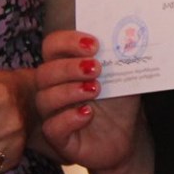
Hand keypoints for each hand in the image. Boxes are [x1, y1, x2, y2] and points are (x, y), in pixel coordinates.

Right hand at [34, 31, 142, 170]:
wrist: (128, 136)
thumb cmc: (120, 102)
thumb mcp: (123, 74)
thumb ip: (121, 55)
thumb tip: (130, 34)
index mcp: (65, 67)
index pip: (52, 47)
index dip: (68, 42)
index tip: (93, 45)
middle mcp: (54, 89)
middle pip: (44, 73)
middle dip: (69, 67)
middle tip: (95, 68)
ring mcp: (54, 114)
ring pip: (44, 99)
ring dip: (69, 91)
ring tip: (95, 89)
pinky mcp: (60, 139)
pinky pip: (52, 128)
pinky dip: (68, 118)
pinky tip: (88, 113)